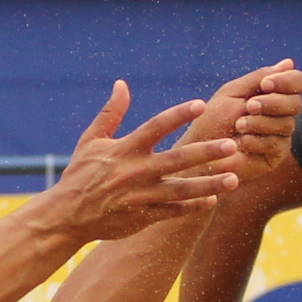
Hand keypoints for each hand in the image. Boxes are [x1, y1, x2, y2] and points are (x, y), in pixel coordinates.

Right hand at [46, 81, 242, 242]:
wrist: (66, 215)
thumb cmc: (79, 174)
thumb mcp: (91, 140)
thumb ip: (111, 113)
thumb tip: (122, 84)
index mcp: (124, 149)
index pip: (156, 127)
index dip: (178, 114)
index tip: (201, 104)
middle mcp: (135, 172)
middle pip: (177, 159)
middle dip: (205, 152)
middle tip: (230, 145)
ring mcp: (140, 196)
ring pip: (181, 190)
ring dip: (209, 184)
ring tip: (235, 178)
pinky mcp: (142, 217)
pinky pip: (172, 212)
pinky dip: (192, 207)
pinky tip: (212, 200)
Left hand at [188, 62, 301, 165]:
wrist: (199, 153)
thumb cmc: (213, 120)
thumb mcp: (233, 93)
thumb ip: (259, 78)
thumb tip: (289, 63)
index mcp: (272, 94)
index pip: (296, 82)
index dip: (287, 80)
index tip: (265, 84)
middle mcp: (281, 114)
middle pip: (295, 103)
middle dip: (273, 102)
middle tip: (250, 106)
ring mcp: (280, 135)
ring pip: (286, 124)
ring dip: (260, 122)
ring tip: (239, 125)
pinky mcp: (275, 156)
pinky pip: (276, 144)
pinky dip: (256, 140)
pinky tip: (241, 142)